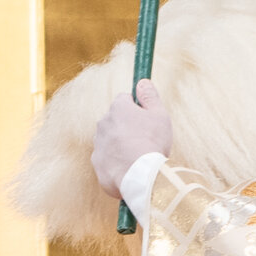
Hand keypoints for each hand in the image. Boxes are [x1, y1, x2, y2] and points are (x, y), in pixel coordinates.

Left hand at [89, 78, 169, 196]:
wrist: (140, 174)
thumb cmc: (152, 142)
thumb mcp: (159, 114)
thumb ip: (150, 96)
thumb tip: (142, 81)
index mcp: (118, 108)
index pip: (124, 100)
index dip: (136, 108)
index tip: (146, 118)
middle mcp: (103, 123)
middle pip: (115, 120)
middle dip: (127, 127)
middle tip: (145, 139)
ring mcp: (98, 144)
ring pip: (110, 139)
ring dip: (120, 144)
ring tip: (138, 156)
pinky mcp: (97, 163)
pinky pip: (107, 159)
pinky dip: (116, 162)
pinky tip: (130, 167)